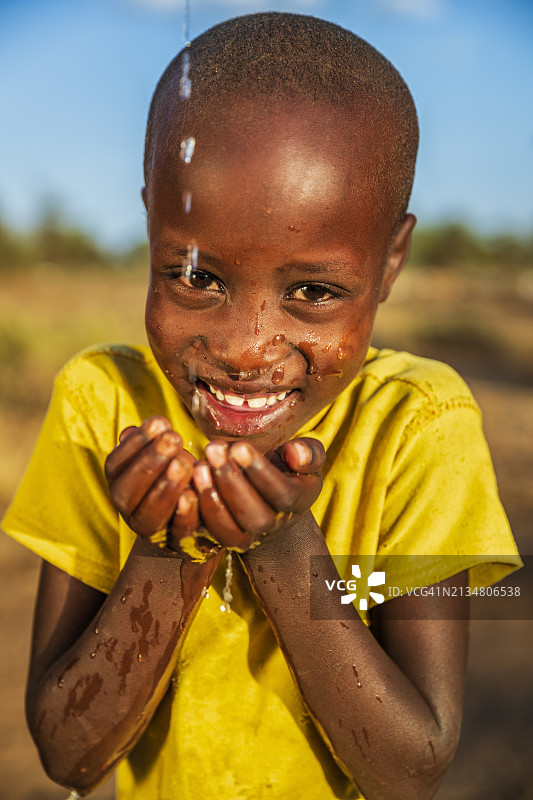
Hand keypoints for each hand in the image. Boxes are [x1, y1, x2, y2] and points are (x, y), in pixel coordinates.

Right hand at [105, 416, 193, 541]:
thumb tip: (129, 432)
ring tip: (185, 462)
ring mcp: (150, 531)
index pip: (116, 464)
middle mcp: (127, 510)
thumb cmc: (176, 474)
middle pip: (127, 492)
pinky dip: (184, 514)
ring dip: (166, 487)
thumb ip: (149, 444)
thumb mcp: (162, 455)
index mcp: (119, 483)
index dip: (136, 443)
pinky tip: (193, 493)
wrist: (196, 515)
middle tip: (174, 439)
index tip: (160, 422)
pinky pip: (177, 533)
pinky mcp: (176, 544)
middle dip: (150, 463)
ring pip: (149, 515)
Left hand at [194, 437, 324, 551]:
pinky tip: (190, 482)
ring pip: (232, 530)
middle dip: (231, 481)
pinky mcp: (231, 540)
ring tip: (199, 466)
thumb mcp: (308, 456)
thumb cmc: (290, 468)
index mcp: (299, 502)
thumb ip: (309, 453)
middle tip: (213, 450)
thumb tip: (295, 454)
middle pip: (255, 516)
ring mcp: (253, 537)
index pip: (281, 493)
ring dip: (213, 498)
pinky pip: (214, 534)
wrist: (275, 497)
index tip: (238, 447)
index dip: (259, 471)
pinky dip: (201, 511)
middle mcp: (277, 525)